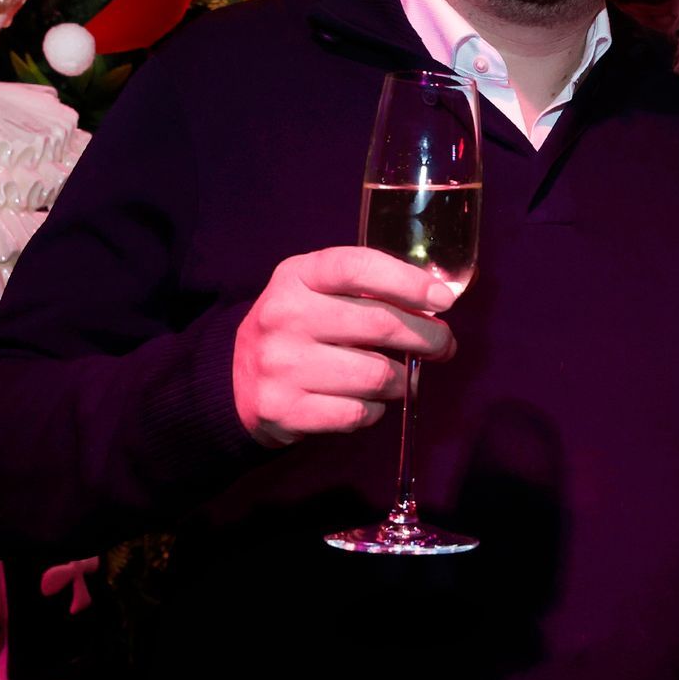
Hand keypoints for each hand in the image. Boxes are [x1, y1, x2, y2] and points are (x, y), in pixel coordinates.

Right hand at [233, 246, 457, 445]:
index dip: (408, 281)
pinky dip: (376, 409)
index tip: (443, 300)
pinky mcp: (283, 409)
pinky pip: (358, 412)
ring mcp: (280, 365)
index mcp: (296, 276)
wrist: (235, 381)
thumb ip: (368, 289)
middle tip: (442, 344)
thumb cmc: (298, 328)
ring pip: (376, 375)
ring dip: (402, 379)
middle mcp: (284, 316)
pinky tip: (369, 400)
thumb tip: (438, 301)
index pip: (358, 267)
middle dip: (427, 336)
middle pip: (379, 324)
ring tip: (401, 376)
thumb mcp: (317, 291)